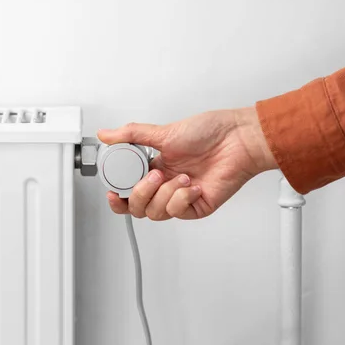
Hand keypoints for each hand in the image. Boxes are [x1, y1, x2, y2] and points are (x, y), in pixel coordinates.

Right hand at [97, 107, 276, 219]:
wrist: (238, 139)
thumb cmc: (209, 132)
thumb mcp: (163, 131)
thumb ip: (131, 135)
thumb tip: (105, 134)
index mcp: (154, 167)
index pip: (128, 191)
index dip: (118, 197)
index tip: (114, 192)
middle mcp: (165, 184)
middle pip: (138, 208)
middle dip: (141, 194)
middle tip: (155, 176)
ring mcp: (180, 197)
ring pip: (156, 212)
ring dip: (166, 194)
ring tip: (182, 177)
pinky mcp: (196, 206)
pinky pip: (178, 212)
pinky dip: (183, 198)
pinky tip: (194, 185)